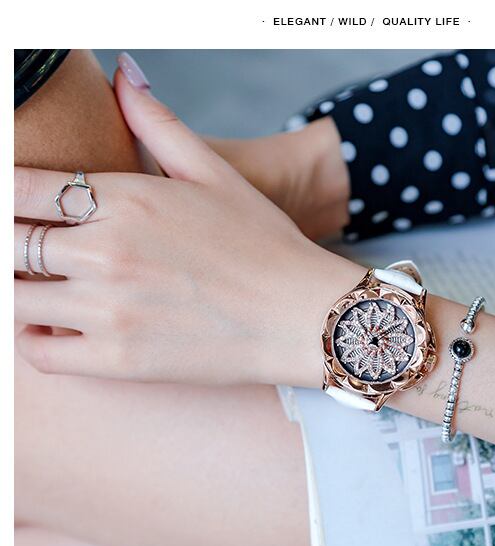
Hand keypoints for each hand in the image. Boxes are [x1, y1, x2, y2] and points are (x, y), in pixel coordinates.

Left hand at [14, 56, 363, 386]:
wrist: (303, 316)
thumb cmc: (265, 244)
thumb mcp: (216, 173)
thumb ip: (158, 123)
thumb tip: (123, 75)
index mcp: (126, 199)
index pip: (17, 188)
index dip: (9, 196)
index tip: (21, 207)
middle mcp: (107, 252)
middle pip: (8, 242)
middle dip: (13, 241)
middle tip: (33, 247)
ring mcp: (109, 310)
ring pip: (12, 297)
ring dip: (19, 286)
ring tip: (45, 283)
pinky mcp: (118, 360)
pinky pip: (37, 352)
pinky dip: (32, 337)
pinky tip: (54, 322)